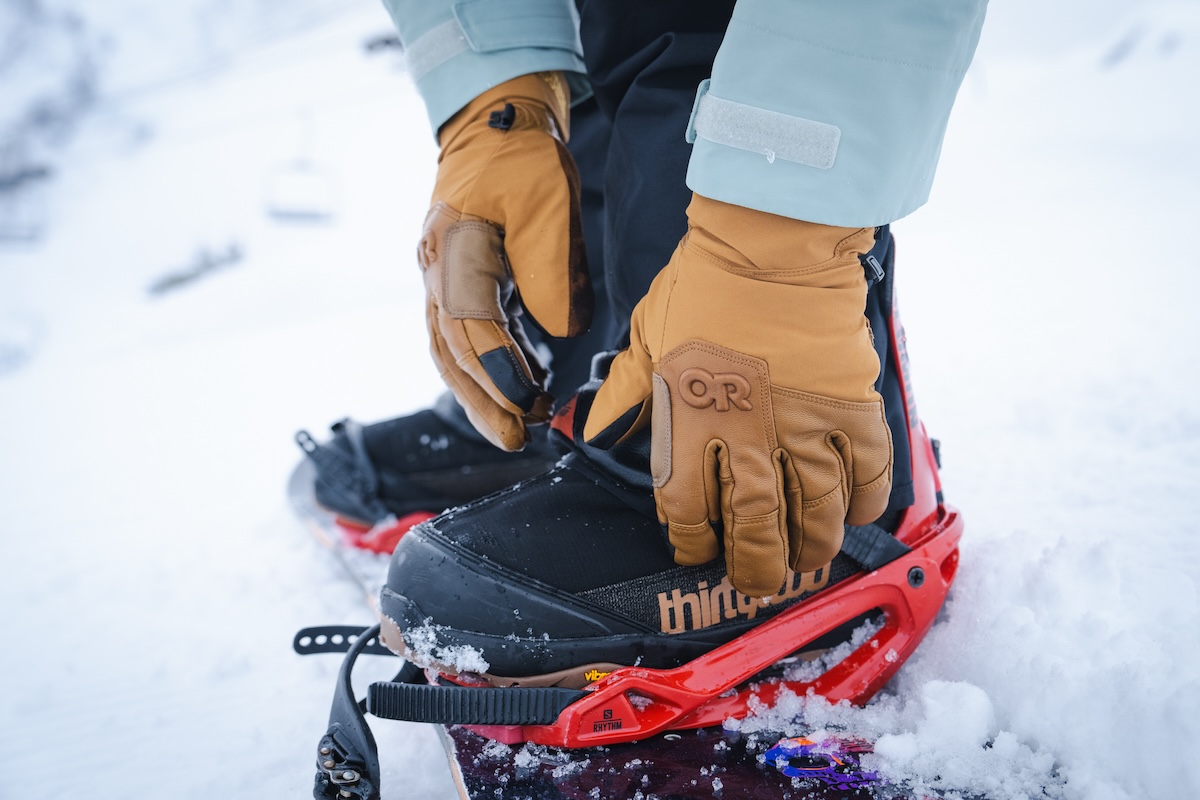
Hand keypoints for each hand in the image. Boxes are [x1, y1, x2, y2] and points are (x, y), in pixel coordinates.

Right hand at [418, 72, 591, 450]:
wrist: (496, 125)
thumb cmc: (524, 158)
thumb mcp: (549, 205)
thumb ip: (552, 270)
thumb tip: (560, 333)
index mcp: (453, 246)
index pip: (469, 323)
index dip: (498, 369)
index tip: (532, 402)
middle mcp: (433, 266)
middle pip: (448, 349)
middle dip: (482, 400)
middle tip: (516, 440)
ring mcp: (437, 275)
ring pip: (448, 349)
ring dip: (478, 394)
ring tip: (514, 430)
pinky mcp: (453, 281)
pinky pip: (459, 335)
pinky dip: (482, 369)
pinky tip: (510, 394)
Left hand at [584, 194, 892, 596]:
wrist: (772, 242)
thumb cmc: (703, 287)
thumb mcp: (647, 338)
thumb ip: (624, 392)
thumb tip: (593, 430)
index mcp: (689, 424)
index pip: (685, 510)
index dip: (691, 542)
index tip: (696, 548)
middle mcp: (746, 438)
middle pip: (754, 531)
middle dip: (756, 569)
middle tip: (760, 582)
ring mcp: (805, 427)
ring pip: (815, 517)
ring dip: (811, 549)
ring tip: (805, 560)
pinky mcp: (853, 409)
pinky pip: (867, 475)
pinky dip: (865, 502)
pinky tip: (855, 512)